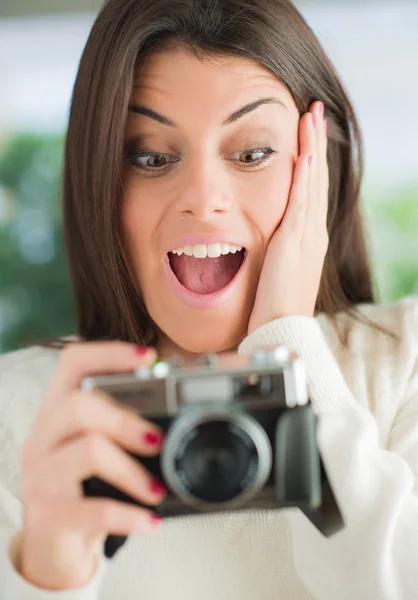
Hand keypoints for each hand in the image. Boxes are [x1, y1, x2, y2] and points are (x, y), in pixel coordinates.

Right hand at [18, 342, 164, 590]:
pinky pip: (94, 510)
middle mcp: (43, 440)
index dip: (109, 353)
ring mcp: (42, 479)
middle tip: (156, 440)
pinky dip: (130, 515)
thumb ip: (125, 426)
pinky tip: (150, 521)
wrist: (52, 551)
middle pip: (78, 404)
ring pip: (87, 451)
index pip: (72, 364)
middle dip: (126, 417)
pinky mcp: (50, 518)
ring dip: (132, 468)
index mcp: (56, 414)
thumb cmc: (83, 491)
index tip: (148, 356)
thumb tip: (183, 409)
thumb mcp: (97, 452)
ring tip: (157, 488)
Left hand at [247, 100, 328, 335]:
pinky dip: (305, 178)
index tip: (307, 131)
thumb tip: (263, 234)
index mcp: (308, 237)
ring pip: (312, 183)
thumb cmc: (273, 305)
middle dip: (315, 142)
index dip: (311, 157)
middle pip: (316, 178)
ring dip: (312, 148)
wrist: (280, 328)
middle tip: (315, 110)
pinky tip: (305, 154)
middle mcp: (313, 231)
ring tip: (311, 117)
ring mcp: (308, 236)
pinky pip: (301, 203)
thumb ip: (275, 247)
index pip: (310, 188)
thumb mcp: (276, 268)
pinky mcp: (295, 243)